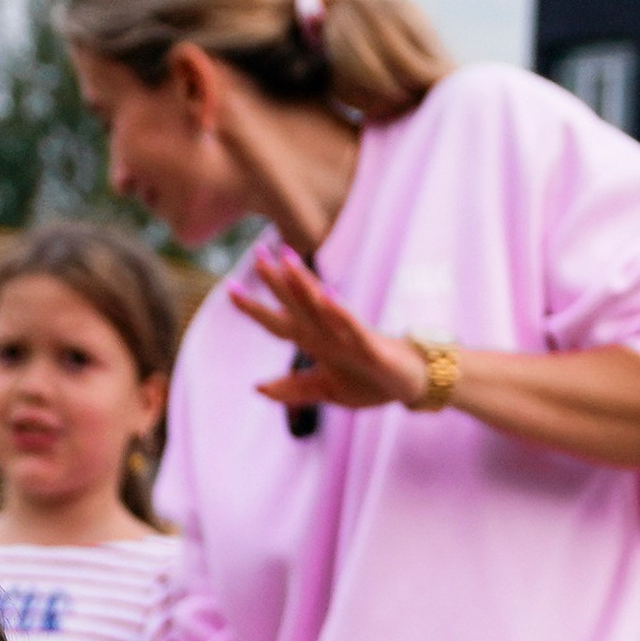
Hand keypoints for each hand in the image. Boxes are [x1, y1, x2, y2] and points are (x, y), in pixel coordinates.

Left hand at [227, 241, 430, 417]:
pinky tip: (327, 296)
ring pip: (322, 306)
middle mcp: (329, 331)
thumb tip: (256, 387)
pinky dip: (339, 313)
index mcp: (316, 341)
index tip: (228, 288)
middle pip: (297, 303)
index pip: (280, 321)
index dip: (255, 308)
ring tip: (287, 259)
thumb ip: (293, 389)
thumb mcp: (326, 389)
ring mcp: (349, 335)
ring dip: (305, 283)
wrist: (411, 385)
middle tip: (257, 251)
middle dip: (277, 280)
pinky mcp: (370, 345)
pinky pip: (352, 326)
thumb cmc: (371, 381)